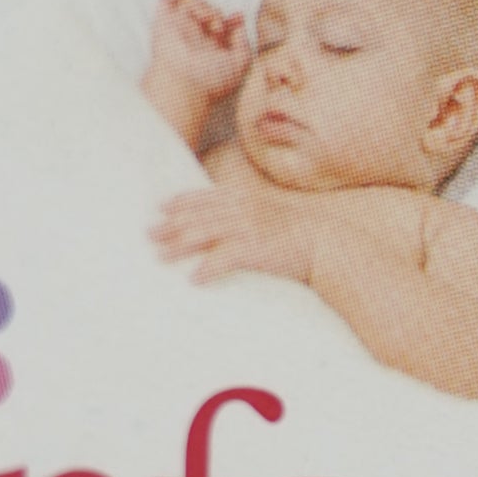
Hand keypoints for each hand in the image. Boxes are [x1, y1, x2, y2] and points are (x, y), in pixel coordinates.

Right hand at [145, 0, 247, 110]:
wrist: (185, 84)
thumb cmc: (213, 79)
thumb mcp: (241, 64)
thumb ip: (244, 43)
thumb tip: (238, 25)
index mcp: (212, 49)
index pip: (222, 27)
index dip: (232, 19)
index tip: (238, 16)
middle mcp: (194, 38)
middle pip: (208, 12)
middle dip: (217, 12)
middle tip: (219, 26)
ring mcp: (179, 29)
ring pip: (193, 3)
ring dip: (204, 5)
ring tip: (208, 19)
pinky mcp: (164, 22)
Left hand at [151, 177, 314, 284]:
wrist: (328, 243)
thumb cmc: (302, 234)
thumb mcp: (272, 215)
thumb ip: (250, 214)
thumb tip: (231, 224)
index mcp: (247, 199)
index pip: (207, 197)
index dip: (182, 201)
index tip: (163, 207)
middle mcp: (244, 209)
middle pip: (199, 215)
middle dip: (172, 225)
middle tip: (150, 235)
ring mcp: (249, 227)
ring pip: (205, 234)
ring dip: (180, 246)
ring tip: (161, 257)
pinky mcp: (257, 248)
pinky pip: (225, 258)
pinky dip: (207, 268)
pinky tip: (194, 279)